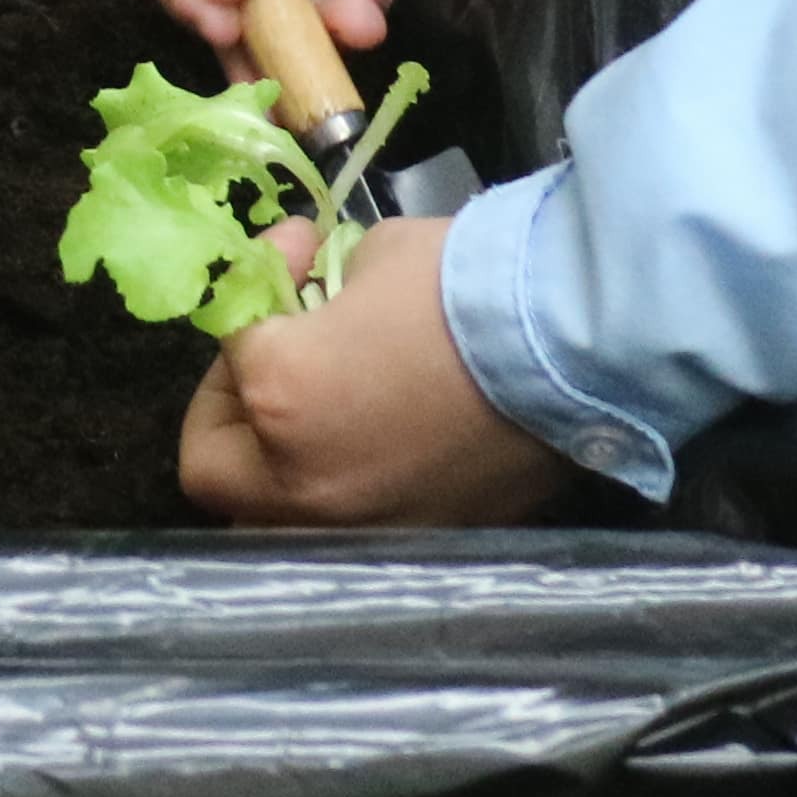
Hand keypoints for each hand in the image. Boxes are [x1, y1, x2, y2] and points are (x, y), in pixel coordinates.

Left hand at [181, 219, 577, 526]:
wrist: (582, 345)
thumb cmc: (472, 285)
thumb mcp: (375, 256)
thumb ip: (318, 285)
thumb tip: (311, 297)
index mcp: (280, 396)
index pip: (235, 344)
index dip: (261, 286)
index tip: (298, 251)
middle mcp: (302, 487)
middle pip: (214, 467)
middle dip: (228, 409)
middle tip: (265, 362)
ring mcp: (360, 530)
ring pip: (268, 523)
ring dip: (272, 472)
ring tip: (308, 420)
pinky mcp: (419, 545)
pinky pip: (345, 533)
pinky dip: (342, 496)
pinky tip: (376, 447)